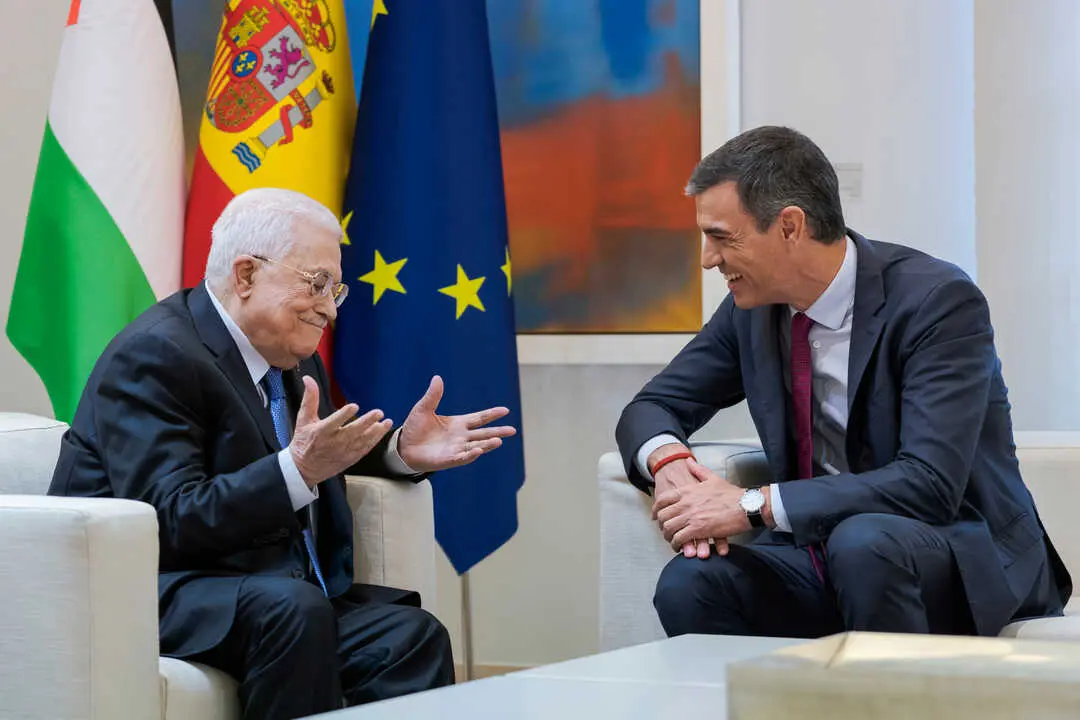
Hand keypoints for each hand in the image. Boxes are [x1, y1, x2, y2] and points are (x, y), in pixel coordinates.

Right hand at [289, 376, 393, 486]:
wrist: (304, 469)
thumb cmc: (304, 441)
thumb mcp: (303, 419)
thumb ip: (310, 398)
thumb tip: (308, 379)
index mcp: (321, 432)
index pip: (333, 422)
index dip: (344, 414)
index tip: (354, 406)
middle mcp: (333, 442)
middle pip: (352, 432)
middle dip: (367, 422)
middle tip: (379, 412)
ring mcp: (343, 452)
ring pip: (362, 441)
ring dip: (376, 432)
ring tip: (386, 422)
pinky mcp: (350, 458)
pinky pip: (365, 449)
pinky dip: (374, 441)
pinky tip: (382, 430)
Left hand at [398, 376, 516, 471]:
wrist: (403, 446)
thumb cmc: (415, 428)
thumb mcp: (423, 408)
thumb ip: (433, 395)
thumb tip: (437, 378)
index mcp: (458, 423)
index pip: (479, 418)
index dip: (491, 414)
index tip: (505, 410)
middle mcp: (460, 437)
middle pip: (483, 434)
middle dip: (498, 432)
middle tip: (513, 430)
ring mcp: (455, 449)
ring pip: (476, 446)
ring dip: (487, 444)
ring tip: (498, 440)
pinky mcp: (448, 459)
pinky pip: (462, 457)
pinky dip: (470, 454)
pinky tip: (478, 450)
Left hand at [650, 445, 724, 558]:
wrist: (745, 506)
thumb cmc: (732, 494)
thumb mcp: (712, 478)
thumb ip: (698, 470)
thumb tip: (688, 461)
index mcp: (688, 491)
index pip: (663, 500)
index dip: (656, 509)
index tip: (655, 516)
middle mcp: (686, 503)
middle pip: (663, 515)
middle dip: (661, 525)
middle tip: (664, 531)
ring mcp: (691, 516)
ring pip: (669, 528)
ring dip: (668, 536)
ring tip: (671, 540)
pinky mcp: (699, 529)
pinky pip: (680, 538)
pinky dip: (676, 544)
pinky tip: (679, 547)